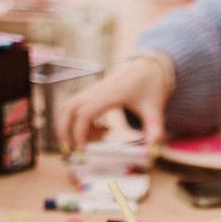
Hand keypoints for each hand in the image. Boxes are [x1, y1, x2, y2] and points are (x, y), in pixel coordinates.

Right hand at [55, 54, 175, 152]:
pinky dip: (80, 122)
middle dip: (64, 130)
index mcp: (111, 94)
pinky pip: (76, 107)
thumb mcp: (156, 111)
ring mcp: (92, 91)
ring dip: (69, 126)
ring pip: (68, 106)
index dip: (80, 132)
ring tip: (93, 141)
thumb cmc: (151, 87)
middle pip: (68, 108)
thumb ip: (155, 131)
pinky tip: (102, 131)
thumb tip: (152, 153)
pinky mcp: (92, 93)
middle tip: (71, 150)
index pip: (85, 113)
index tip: (83, 149)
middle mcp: (96, 91)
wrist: (149, 68)